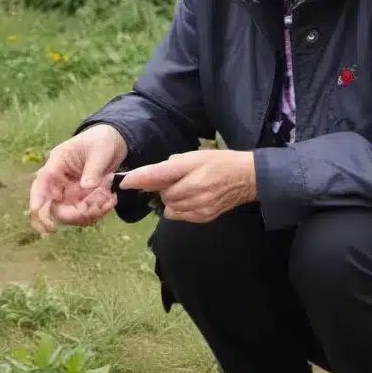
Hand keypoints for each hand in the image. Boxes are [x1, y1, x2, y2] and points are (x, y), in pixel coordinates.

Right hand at [28, 125, 127, 234]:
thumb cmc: (102, 140)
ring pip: (67, 211)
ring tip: (108, 198)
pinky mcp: (77, 197)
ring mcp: (67, 189)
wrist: (112, 143)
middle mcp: (58, 179)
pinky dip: (95, 211)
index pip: (43, 180)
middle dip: (69, 214)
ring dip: (87, 213)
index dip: (39, 199)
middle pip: (49, 203)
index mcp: (58, 161)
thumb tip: (86, 186)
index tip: (39, 214)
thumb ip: (93, 169)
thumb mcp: (100, 151)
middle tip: (91, 212)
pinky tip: (109, 199)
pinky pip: (80, 212)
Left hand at [118, 150, 256, 222]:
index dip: (139, 178)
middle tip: (176, 181)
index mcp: (192, 167)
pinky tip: (191, 200)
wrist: (247, 178)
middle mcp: (196, 187)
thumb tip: (148, 177)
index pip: (159, 174)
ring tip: (186, 190)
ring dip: (171, 200)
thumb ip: (171, 166)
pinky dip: (179, 209)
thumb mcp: (195, 156)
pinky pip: (180, 216)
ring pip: (170, 207)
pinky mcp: (205, 216)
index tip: (124, 182)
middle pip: (164, 194)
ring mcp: (201, 204)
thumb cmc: (219, 162)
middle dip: (164, 189)